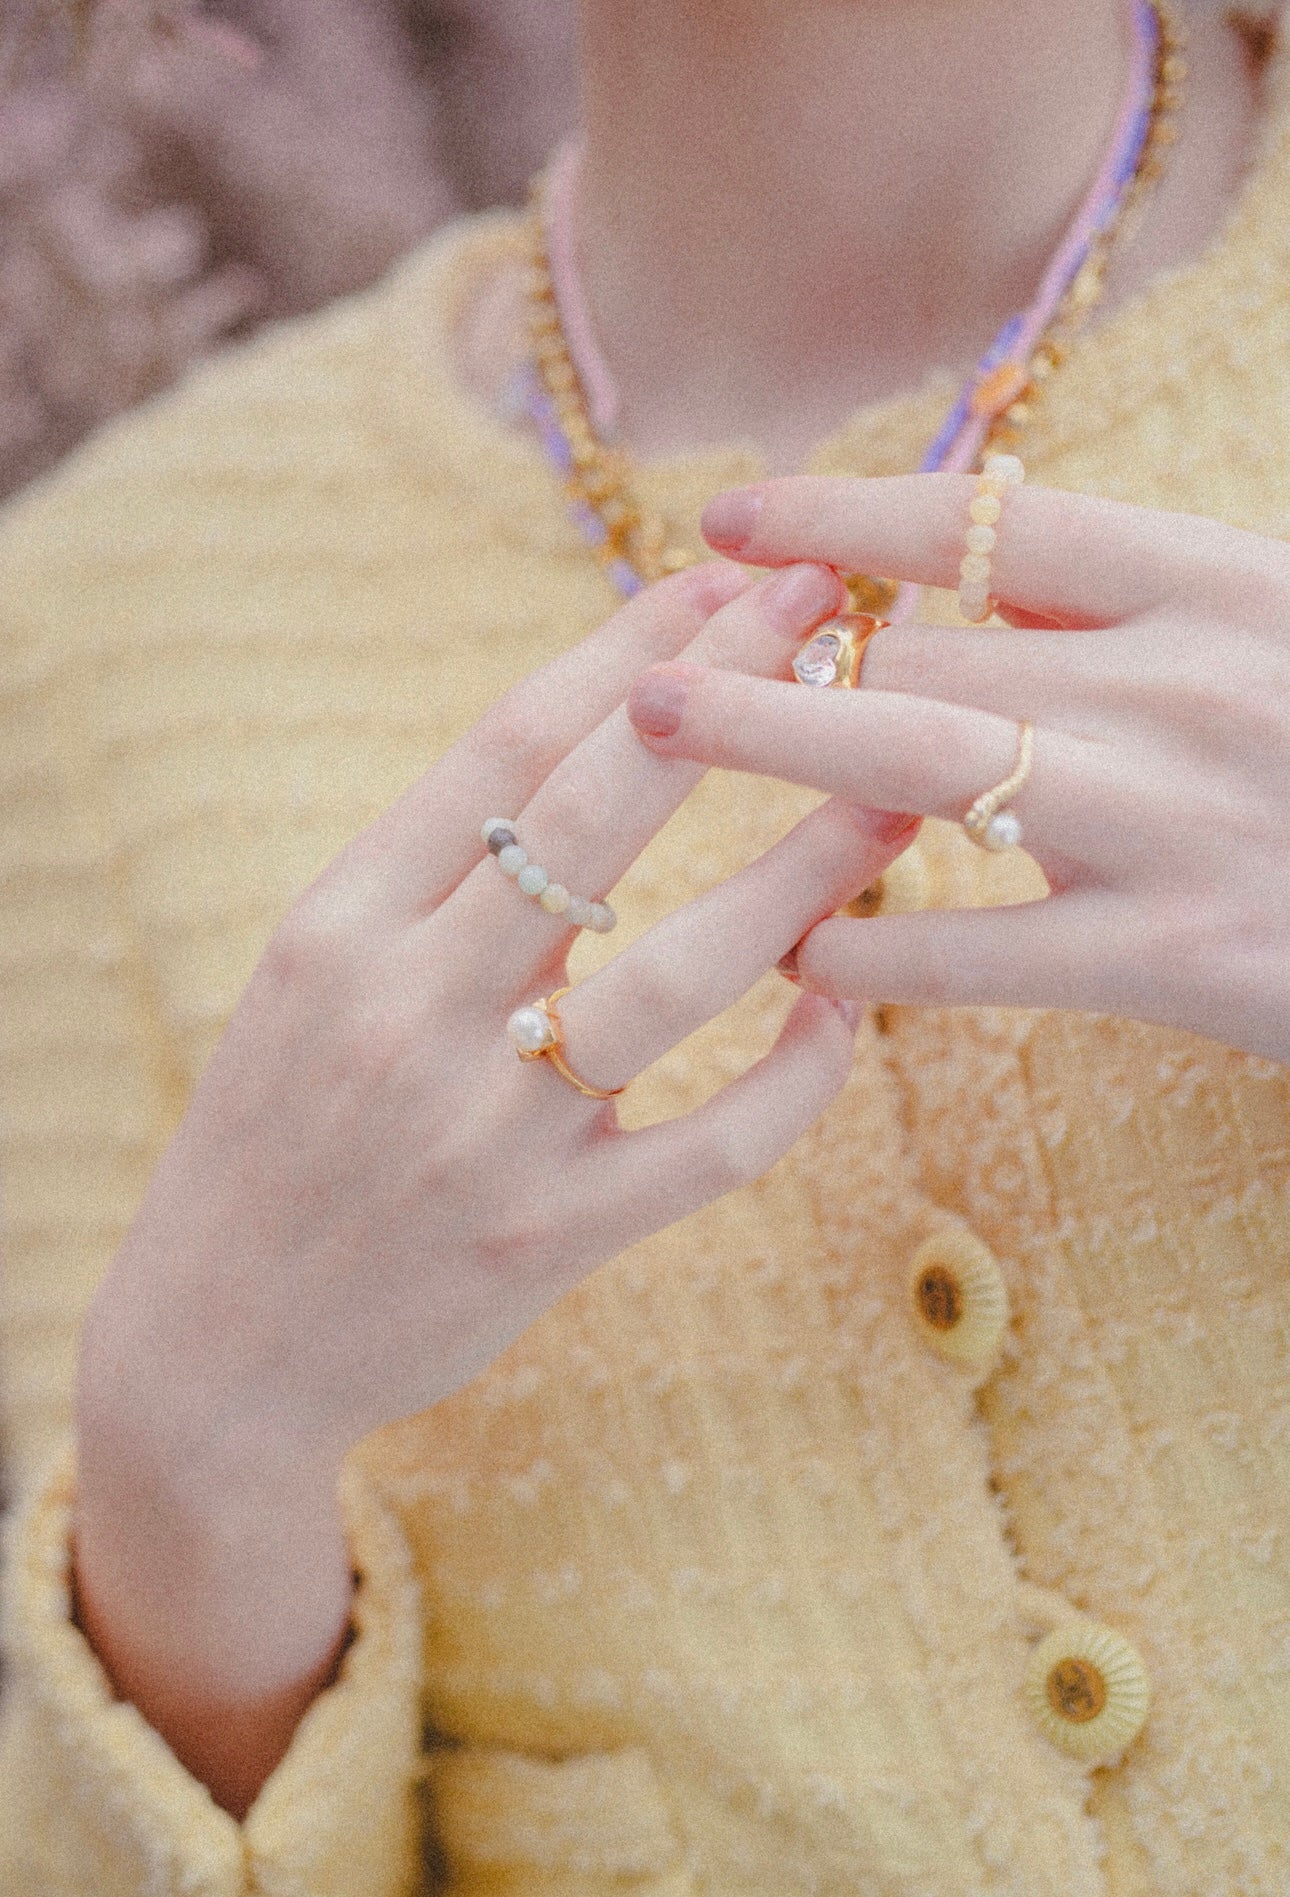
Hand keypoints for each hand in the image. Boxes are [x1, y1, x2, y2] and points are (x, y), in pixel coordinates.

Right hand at [74, 556, 911, 1812]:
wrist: (216, 1344)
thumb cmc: (277, 1130)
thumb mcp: (314, 975)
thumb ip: (433, 874)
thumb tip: (593, 742)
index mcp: (340, 925)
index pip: (505, 749)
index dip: (629, 652)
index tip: (722, 579)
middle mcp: (409, 1013)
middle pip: (596, 820)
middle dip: (728, 699)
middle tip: (833, 615)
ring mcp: (486, 1132)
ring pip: (680, 976)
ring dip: (800, 872)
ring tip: (894, 794)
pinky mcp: (554, 1237)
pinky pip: (713, 1143)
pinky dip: (796, 1074)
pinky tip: (850, 1004)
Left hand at [625, 474, 1289, 1064]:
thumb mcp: (1260, 631)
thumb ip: (1113, 606)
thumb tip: (946, 570)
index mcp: (1214, 587)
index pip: (992, 524)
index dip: (847, 516)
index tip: (733, 516)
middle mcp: (1187, 687)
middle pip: (931, 654)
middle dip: (772, 661)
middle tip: (642, 665)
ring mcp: (1180, 823)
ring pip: (934, 773)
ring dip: (783, 756)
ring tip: (662, 739)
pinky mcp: (1181, 959)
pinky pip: (988, 952)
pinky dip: (880, 949)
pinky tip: (802, 949)